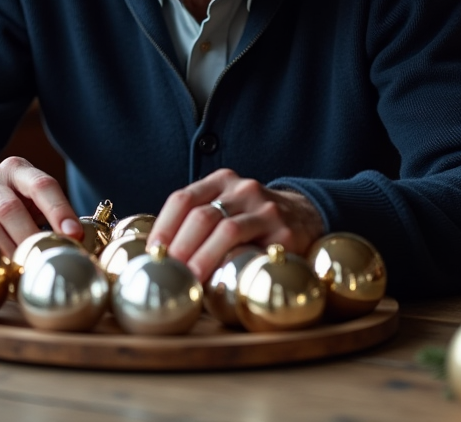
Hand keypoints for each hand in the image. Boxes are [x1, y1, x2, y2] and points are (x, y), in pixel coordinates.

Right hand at [0, 156, 81, 258]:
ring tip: (24, 272)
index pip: (41, 185)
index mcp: (16, 170)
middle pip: (11, 208)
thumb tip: (78, 245)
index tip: (73, 235)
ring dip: (8, 252)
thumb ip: (50, 216)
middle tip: (47, 260)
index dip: (59, 210)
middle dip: (32, 237)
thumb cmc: (9, 207)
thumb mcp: (28, 200)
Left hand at [148, 168, 324, 284]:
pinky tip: (220, 278)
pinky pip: (254, 248)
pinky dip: (231, 263)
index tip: (153, 252)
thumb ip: (199, 221)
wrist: (307, 215)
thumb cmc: (253, 220)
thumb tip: (160, 255)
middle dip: (179, 246)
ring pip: (225, 230)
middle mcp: (243, 189)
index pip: (183, 199)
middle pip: (201, 215)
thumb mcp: (227, 207)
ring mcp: (265, 208)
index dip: (164, 227)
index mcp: (222, 180)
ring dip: (201, 258)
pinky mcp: (285, 232)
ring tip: (189, 278)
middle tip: (168, 271)